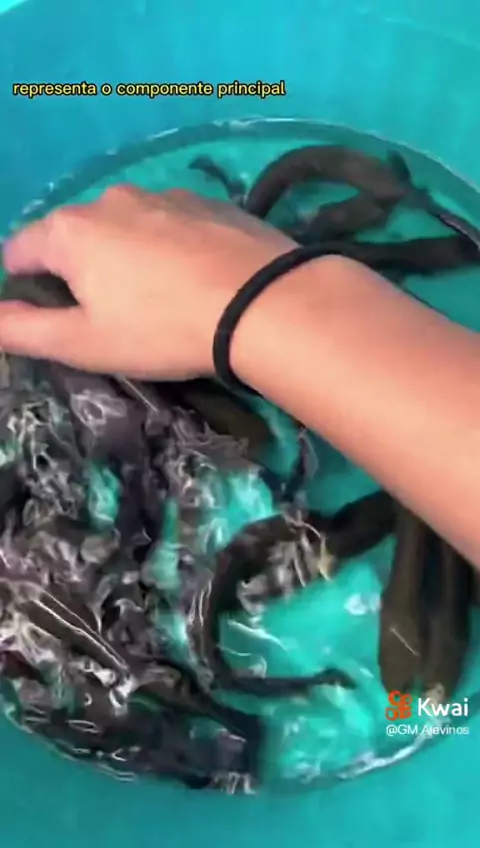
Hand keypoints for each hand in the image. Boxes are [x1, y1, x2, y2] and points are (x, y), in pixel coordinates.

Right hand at [0, 185, 294, 378]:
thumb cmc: (162, 329)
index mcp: (69, 231)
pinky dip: (171, 248)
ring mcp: (163, 195)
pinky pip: (171, 224)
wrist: (263, 304)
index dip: (25, 286)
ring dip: (127, 257)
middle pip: (74, 236)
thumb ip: (25, 329)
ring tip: (161, 299)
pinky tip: (196, 280)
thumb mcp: (84, 343)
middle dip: (80, 271)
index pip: (18, 251)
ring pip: (125, 227)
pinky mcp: (209, 201)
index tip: (55, 318)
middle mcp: (110, 199)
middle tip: (114, 316)